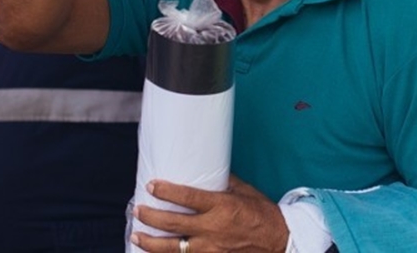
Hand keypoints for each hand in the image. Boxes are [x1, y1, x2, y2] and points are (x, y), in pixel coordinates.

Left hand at [131, 175, 287, 252]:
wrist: (279, 241)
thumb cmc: (262, 214)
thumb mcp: (244, 192)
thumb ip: (223, 184)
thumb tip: (205, 172)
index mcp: (221, 206)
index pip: (187, 197)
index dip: (166, 191)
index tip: (152, 185)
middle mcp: (212, 229)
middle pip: (173, 224)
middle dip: (151, 217)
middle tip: (138, 209)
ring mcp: (211, 249)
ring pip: (174, 248)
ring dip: (151, 242)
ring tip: (137, 234)